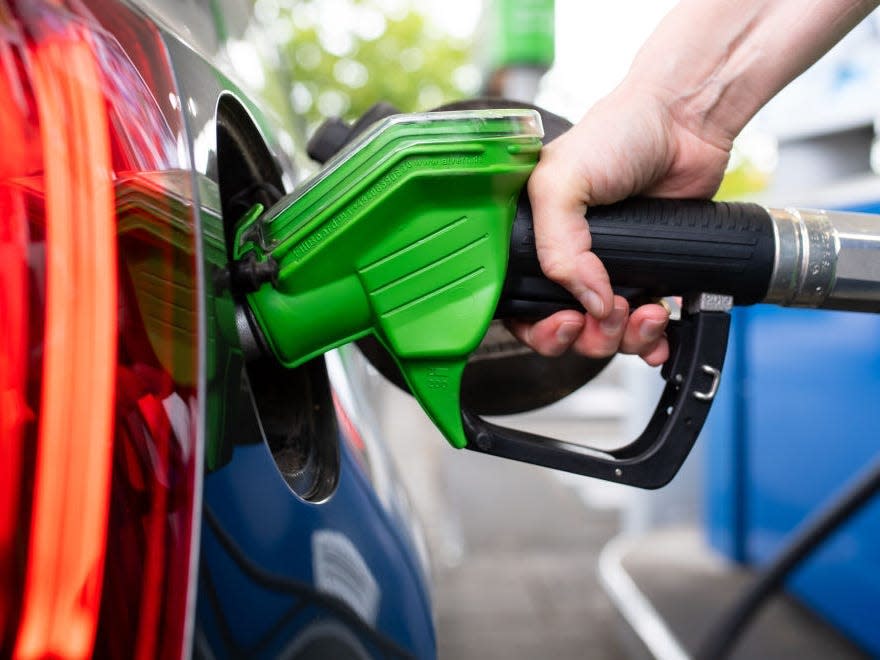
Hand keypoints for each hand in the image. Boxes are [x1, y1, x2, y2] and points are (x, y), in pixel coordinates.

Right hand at [510, 81, 732, 365]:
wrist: (685, 122)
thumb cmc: (617, 134)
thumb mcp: (561, 181)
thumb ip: (558, 247)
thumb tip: (591, 304)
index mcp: (532, 241)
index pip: (520, 305)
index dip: (538, 326)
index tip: (565, 321)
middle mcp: (568, 261)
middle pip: (566, 329)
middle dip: (588, 335)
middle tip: (608, 315)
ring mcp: (611, 271)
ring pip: (607, 334)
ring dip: (625, 336)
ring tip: (647, 311)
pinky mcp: (651, 274)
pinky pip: (646, 328)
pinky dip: (652, 342)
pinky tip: (660, 333)